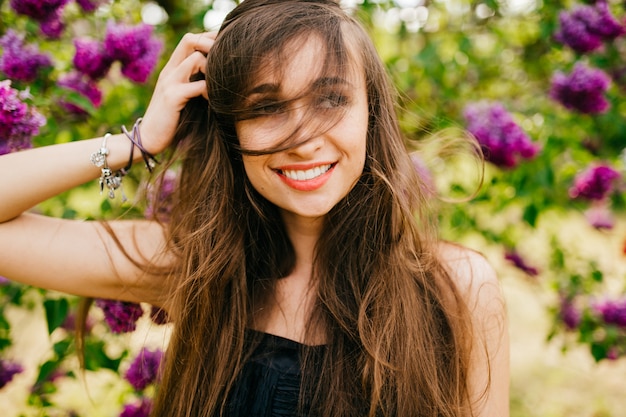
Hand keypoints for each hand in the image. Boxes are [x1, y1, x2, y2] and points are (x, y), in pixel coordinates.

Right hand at [140, 32, 215, 154]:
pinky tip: (210, 100)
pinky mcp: (173, 97)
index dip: (208, 39)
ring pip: (196, 58)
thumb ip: (193, 83)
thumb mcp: (182, 96)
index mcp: (172, 69)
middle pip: (190, 40)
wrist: (147, 139)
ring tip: (216, 85)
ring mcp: (170, 82)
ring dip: (212, 69)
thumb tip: (219, 77)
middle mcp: (169, 70)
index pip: (190, 40)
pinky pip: (198, 85)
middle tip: (225, 61)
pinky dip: (209, 91)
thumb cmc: (170, 121)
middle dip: (211, 45)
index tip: (224, 48)